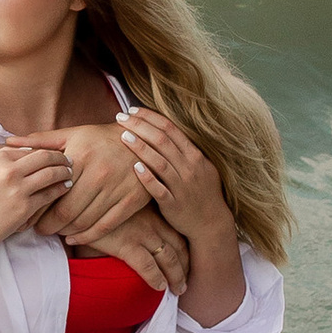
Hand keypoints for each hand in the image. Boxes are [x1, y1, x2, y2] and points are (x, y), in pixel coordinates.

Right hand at [0, 139, 71, 332]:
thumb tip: (20, 150)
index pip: (29, 148)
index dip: (44, 150)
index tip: (54, 154)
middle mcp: (7, 171)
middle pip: (44, 157)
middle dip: (60, 157)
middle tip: (69, 160)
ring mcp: (17, 189)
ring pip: (50, 174)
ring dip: (64, 172)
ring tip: (71, 173)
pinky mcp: (24, 207)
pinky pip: (49, 194)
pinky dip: (61, 189)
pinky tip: (65, 188)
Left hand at [38, 118, 153, 242]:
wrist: (142, 139)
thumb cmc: (100, 138)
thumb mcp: (72, 134)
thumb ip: (40, 141)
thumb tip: (9, 142)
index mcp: (80, 157)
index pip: (52, 192)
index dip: (37, 209)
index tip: (28, 217)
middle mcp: (98, 174)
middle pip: (67, 213)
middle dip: (49, 226)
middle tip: (40, 230)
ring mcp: (116, 189)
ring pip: (84, 222)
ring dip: (67, 232)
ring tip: (56, 232)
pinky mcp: (131, 201)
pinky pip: (105, 226)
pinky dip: (87, 236)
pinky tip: (75, 238)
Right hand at [68, 209, 190, 298]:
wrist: (78, 196)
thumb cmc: (96, 199)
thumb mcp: (120, 203)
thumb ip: (130, 214)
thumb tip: (130, 226)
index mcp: (152, 212)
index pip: (177, 233)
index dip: (185, 251)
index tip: (186, 263)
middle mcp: (152, 222)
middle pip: (178, 247)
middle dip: (185, 266)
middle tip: (185, 282)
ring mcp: (141, 233)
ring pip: (169, 259)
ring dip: (176, 276)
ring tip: (178, 290)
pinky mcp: (126, 244)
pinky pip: (148, 266)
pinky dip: (156, 278)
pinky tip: (160, 287)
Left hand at [117, 107, 231, 237]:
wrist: (211, 223)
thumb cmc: (200, 191)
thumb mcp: (200, 166)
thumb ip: (183, 150)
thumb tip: (161, 130)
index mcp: (194, 155)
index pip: (170, 128)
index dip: (150, 117)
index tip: (132, 110)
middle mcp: (189, 167)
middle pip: (162, 140)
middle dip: (140, 126)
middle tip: (120, 118)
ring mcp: (182, 185)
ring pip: (159, 162)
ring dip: (140, 147)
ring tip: (123, 136)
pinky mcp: (173, 204)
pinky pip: (159, 189)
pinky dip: (147, 178)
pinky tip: (134, 168)